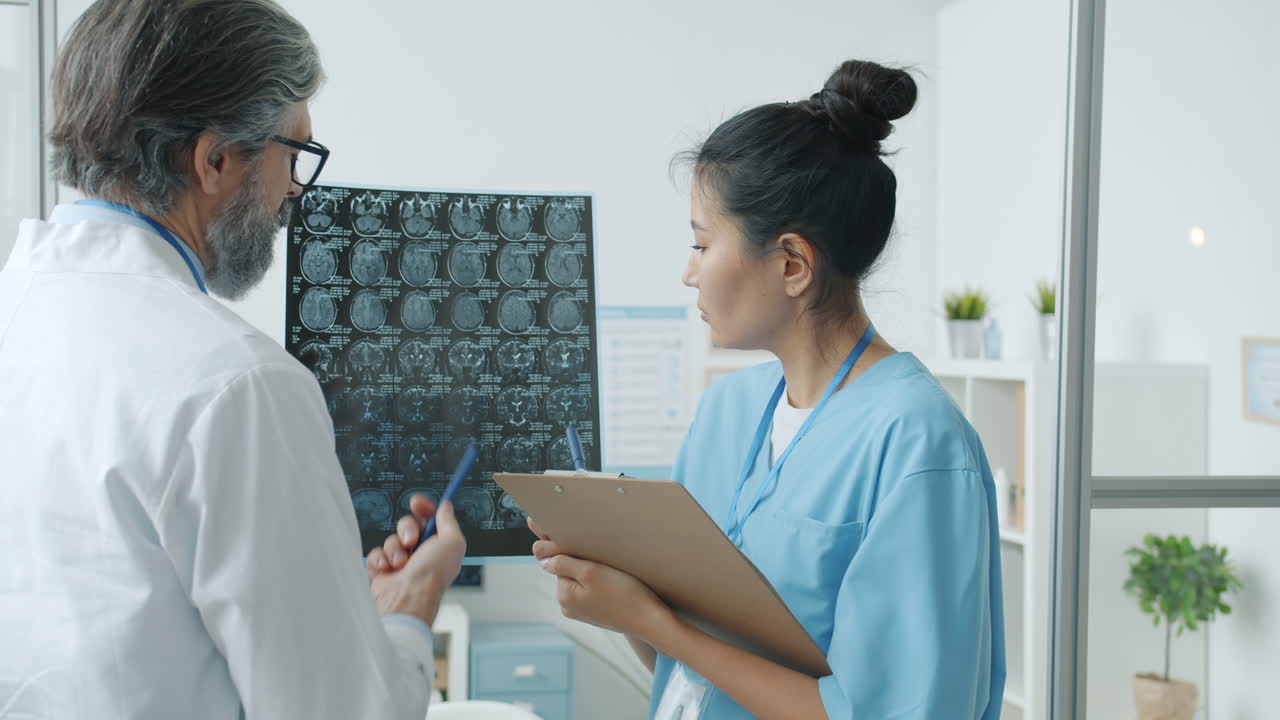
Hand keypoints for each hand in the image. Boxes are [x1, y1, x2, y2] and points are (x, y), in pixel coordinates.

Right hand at [368, 495, 465, 625]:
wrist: (407, 598)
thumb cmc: (432, 574)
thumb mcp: (452, 542)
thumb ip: (449, 521)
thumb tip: (446, 506)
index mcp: (439, 547)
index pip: (430, 520)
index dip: (423, 508)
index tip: (416, 502)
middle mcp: (421, 555)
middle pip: (408, 526)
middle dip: (407, 529)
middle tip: (411, 541)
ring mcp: (400, 563)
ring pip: (391, 539)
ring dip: (395, 548)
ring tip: (400, 563)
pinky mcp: (382, 571)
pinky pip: (376, 553)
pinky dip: (380, 559)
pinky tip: (387, 569)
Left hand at [529, 516, 672, 637]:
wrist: (651, 621)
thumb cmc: (624, 595)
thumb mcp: (591, 572)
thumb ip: (563, 563)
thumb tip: (541, 559)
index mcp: (564, 595)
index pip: (557, 561)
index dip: (568, 548)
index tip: (581, 543)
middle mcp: (569, 606)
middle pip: (569, 571)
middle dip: (582, 561)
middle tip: (605, 559)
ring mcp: (582, 611)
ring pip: (581, 580)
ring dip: (593, 572)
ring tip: (613, 572)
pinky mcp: (596, 613)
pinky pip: (592, 591)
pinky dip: (600, 583)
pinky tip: (616, 582)